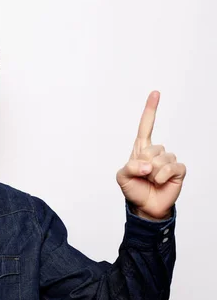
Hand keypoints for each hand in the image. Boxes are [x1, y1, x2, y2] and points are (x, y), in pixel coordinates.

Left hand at [116, 91, 186, 220]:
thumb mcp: (122, 177)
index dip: (150, 110)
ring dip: (152, 173)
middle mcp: (156, 152)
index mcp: (141, 149)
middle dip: (143, 164)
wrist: (145, 206)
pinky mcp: (178, 170)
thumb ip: (129, 168)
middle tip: (143, 175)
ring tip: (151, 180)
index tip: (155, 93)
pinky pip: (171, 167)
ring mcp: (168, 160)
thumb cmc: (134, 189)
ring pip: (161, 159)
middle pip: (151, 148)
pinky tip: (160, 182)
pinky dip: (162, 176)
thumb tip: (147, 165)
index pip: (146, 126)